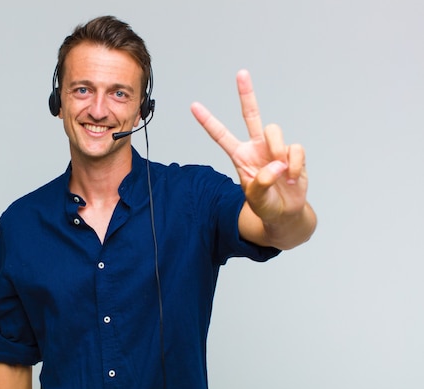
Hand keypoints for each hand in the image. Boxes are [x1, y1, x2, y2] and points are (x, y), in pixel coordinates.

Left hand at [190, 69, 308, 224]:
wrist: (285, 212)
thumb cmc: (266, 204)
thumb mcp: (256, 199)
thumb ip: (261, 183)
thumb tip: (277, 164)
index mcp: (239, 156)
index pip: (221, 136)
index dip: (208, 121)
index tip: (194, 106)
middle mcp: (256, 147)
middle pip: (250, 114)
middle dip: (246, 93)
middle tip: (241, 73)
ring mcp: (275, 148)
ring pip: (273, 130)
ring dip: (276, 150)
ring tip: (281, 172)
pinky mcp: (293, 153)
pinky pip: (295, 149)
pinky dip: (295, 165)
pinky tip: (292, 178)